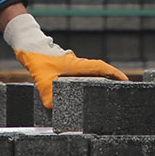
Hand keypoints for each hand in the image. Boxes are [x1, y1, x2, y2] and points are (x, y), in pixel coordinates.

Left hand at [1, 12, 127, 107]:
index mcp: (77, 65)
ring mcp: (72, 65)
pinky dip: (87, 81)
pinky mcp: (65, 68)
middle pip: (100, 71)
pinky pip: (82, 75)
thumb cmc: (38, 58)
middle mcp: (77, 64)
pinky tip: (85, 92)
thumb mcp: (42, 79)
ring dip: (101, 80)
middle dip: (112, 79)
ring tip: (108, 93)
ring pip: (91, 72)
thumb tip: (53, 109)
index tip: (126, 80)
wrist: (28, 46)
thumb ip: (47, 95)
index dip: (115, 74)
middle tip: (122, 89)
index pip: (101, 68)